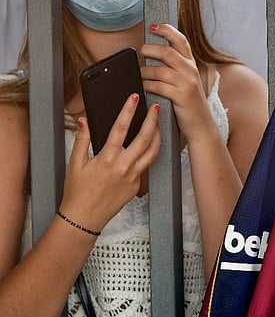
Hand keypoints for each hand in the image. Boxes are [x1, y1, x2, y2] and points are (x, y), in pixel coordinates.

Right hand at [59, 96, 160, 231]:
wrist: (84, 218)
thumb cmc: (77, 192)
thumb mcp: (75, 163)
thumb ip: (82, 140)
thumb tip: (84, 121)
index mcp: (107, 158)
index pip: (121, 128)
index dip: (129, 110)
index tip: (134, 98)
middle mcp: (123, 167)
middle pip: (145, 138)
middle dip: (153, 120)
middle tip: (156, 108)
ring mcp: (133, 177)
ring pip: (152, 152)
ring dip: (158, 136)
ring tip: (158, 125)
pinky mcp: (137, 185)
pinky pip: (146, 165)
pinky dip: (150, 153)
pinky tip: (148, 146)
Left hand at [139, 23, 211, 142]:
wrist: (202, 126)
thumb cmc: (190, 105)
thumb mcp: (187, 82)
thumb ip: (176, 68)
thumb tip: (152, 54)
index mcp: (192, 65)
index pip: (181, 40)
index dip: (166, 30)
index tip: (153, 26)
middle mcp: (191, 71)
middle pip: (166, 52)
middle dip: (149, 50)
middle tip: (140, 53)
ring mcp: (187, 83)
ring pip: (158, 70)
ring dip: (144, 72)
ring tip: (140, 76)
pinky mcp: (181, 96)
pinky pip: (157, 86)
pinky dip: (146, 86)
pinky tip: (144, 88)